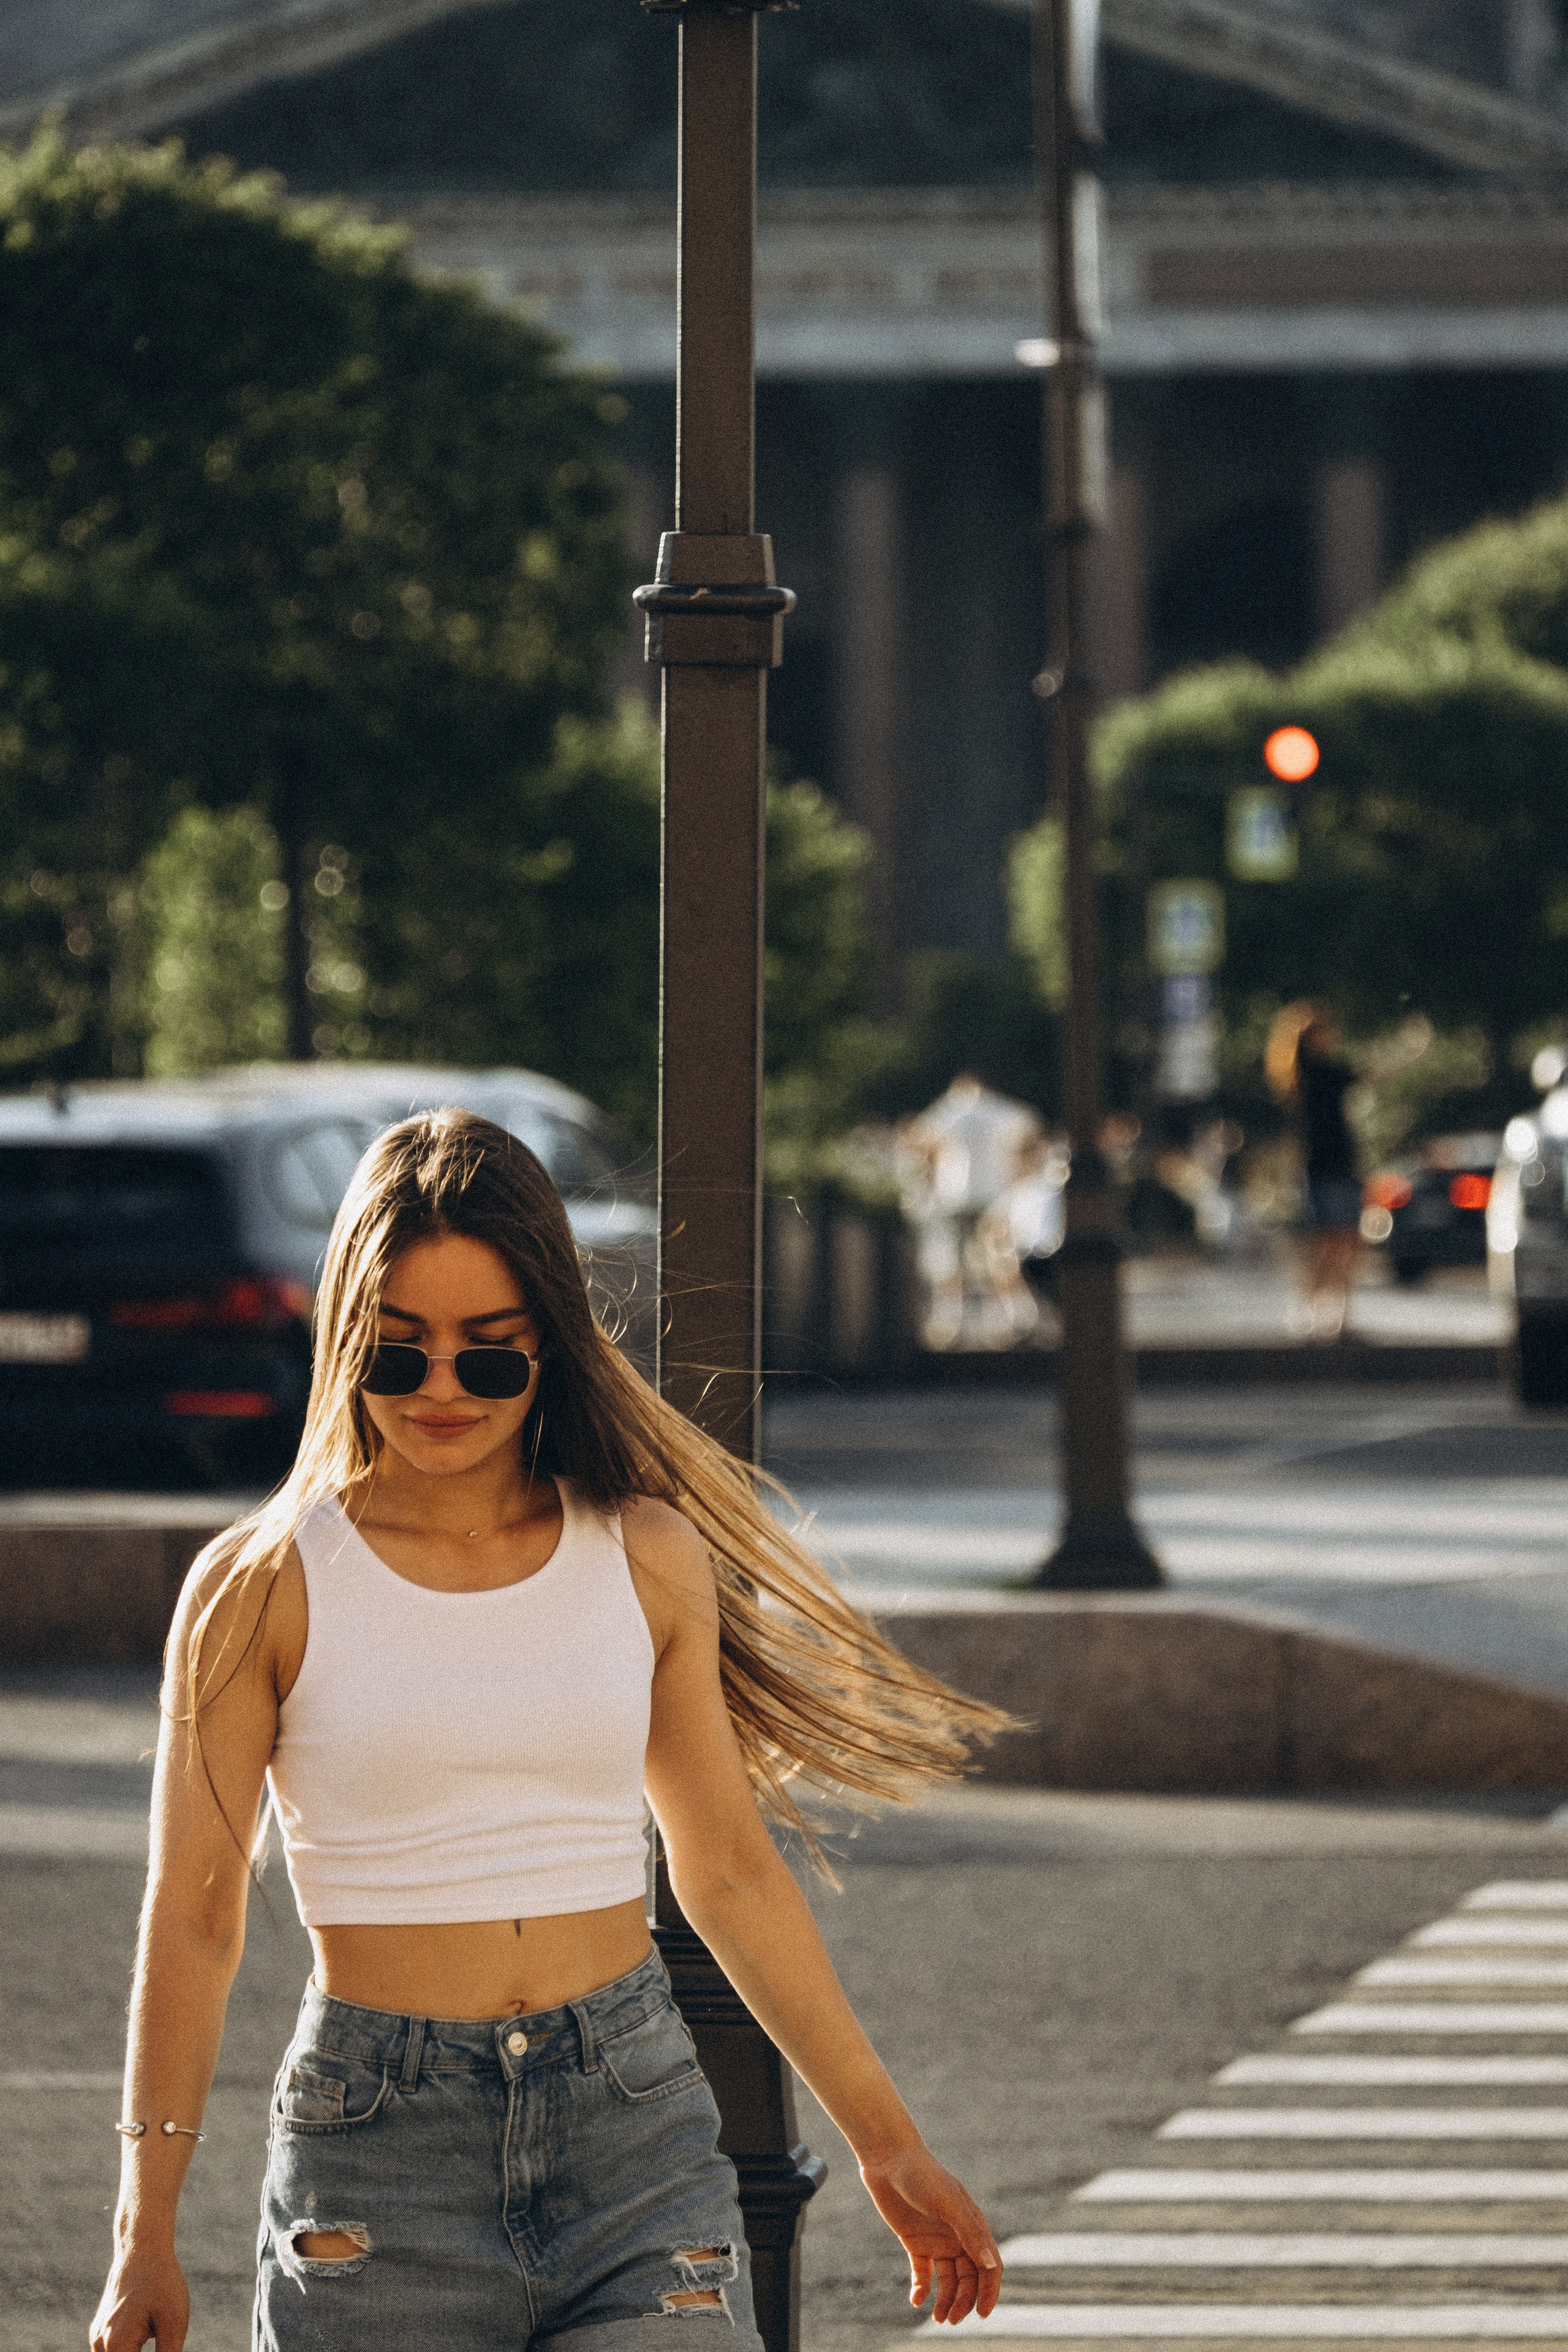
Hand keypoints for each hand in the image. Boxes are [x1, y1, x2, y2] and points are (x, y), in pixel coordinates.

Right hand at [90, 2249, 189, 2351]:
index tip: (160, 2351)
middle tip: (156, 2343)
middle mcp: (100, 2345)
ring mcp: (98, 2336)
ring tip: (152, 2334)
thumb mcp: (173, 2323)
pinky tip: (145, 2339)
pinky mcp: (102, 2329)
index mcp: (116, 2347)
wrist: (142, 2247)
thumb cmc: (162, 2283)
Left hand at [859, 2144, 1001, 2325]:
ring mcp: (937, 2240)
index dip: (989, 2291)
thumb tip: (991, 2266)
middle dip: (964, 2301)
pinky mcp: (915, 2242)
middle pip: (969, 2278)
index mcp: (973, 2226)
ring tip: (938, 2317)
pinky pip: (923, 2273)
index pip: (989, 2266)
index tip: (981, 2314)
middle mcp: (958, 2236)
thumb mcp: (948, 2203)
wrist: (888, 2159)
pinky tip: (916, 2299)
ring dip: (946, 2300)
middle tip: (951, 2319)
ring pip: (948, 2280)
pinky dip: (922, 2289)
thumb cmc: (922, 2176)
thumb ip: (970, 2234)